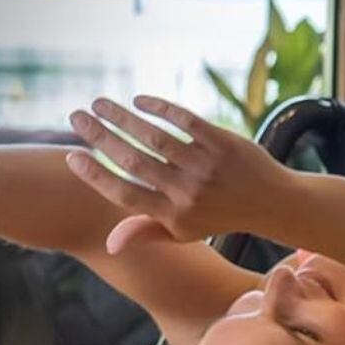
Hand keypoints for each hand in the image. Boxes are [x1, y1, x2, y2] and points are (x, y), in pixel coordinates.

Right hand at [65, 95, 293, 254]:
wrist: (271, 202)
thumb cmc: (219, 216)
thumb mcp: (184, 232)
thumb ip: (146, 231)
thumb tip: (109, 244)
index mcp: (173, 216)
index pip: (125, 195)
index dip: (96, 176)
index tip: (73, 156)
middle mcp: (187, 193)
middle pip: (133, 161)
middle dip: (100, 137)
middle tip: (76, 117)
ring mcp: (206, 166)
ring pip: (155, 138)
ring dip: (123, 118)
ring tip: (100, 104)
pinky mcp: (223, 143)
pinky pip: (185, 121)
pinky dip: (159, 109)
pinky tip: (138, 100)